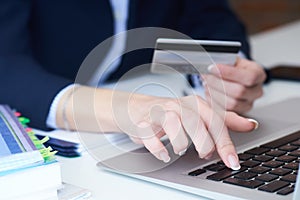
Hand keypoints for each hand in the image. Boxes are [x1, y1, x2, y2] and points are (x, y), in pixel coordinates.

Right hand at [57, 86, 257, 169]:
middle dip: (204, 144)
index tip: (232, 162)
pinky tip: (163, 154)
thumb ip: (224, 120)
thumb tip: (250, 125)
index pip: (215, 121)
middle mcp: (178, 105)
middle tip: (204, 154)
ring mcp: (159, 113)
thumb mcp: (199, 115)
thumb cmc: (169, 113)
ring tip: (180, 150)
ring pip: (174, 126)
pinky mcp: (143, 122)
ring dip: (180, 143)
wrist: (137, 109)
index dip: (225, 143)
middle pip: (196, 123)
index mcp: (194, 103)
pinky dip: (158, 149)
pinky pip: (150, 136)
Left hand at [202, 57, 265, 112]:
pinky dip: (213, 100)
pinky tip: (208, 91)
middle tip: (205, 76)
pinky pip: (224, 110)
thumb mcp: (232, 60)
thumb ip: (225, 61)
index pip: (249, 77)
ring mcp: (248, 104)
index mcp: (259, 75)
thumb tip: (211, 61)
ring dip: (214, 93)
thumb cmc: (233, 68)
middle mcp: (257, 91)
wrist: (233, 78)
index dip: (228, 73)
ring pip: (231, 103)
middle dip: (217, 83)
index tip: (212, 67)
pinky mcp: (238, 113)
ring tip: (206, 83)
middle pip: (239, 91)